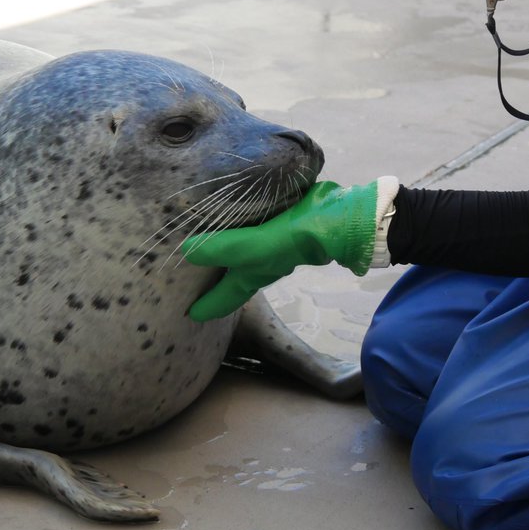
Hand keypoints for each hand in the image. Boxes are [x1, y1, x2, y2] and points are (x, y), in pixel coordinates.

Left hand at [182, 180, 379, 320]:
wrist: (342, 219)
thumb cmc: (296, 239)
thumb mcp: (256, 247)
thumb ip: (224, 248)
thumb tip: (186, 251)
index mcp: (252, 274)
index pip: (224, 298)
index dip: (206, 307)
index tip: (189, 316)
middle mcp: (262, 263)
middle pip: (232, 277)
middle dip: (212, 280)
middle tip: (187, 277)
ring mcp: (275, 244)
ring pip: (242, 252)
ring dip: (224, 251)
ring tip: (203, 241)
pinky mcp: (283, 223)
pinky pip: (253, 228)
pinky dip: (238, 225)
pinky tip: (233, 213)